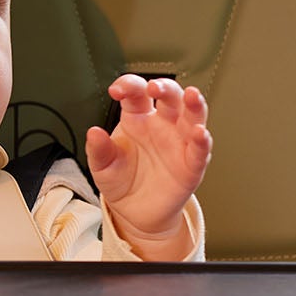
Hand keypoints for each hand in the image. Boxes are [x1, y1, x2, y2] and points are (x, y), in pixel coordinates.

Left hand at [85, 76, 211, 252]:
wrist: (134, 210)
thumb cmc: (120, 180)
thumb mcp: (102, 166)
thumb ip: (98, 150)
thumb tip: (93, 133)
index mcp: (138, 117)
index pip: (136, 93)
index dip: (128, 86)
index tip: (116, 91)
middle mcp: (162, 125)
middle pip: (170, 97)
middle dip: (165, 87)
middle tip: (154, 87)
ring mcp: (179, 142)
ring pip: (192, 117)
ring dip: (194, 105)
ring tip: (191, 95)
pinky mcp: (191, 165)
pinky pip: (199, 151)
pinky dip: (202, 141)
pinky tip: (200, 133)